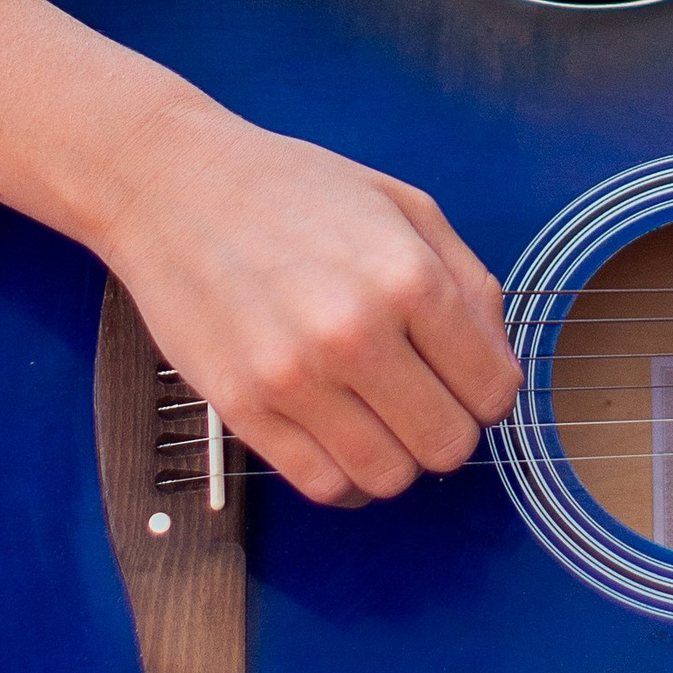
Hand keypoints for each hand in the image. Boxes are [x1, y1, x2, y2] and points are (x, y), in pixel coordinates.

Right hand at [0, 0, 521, 504]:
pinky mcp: (244, 410)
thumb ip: (469, 283)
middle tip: (423, 399)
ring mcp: (295, 377)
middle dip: (448, 430)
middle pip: (448, 446)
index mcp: (409, 276)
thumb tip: (498, 361)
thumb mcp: (403, 205)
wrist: (174, 185)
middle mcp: (356, 332)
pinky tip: (338, 434)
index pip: (493, 390)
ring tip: (377, 415)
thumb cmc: (292, 190)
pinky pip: (322, 487)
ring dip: (396, 457)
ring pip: (389, 479)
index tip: (466, 380)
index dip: (489, 392)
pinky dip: (342, 476)